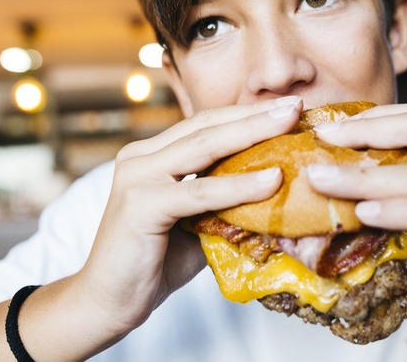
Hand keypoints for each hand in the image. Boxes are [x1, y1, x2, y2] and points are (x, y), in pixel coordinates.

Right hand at [79, 95, 302, 331]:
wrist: (109, 303)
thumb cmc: (157, 263)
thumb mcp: (199, 222)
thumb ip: (226, 201)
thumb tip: (279, 190)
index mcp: (153, 155)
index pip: (207, 125)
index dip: (247, 114)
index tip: (289, 107)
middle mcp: (140, 157)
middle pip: (207, 126)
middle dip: (255, 114)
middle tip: (297, 103)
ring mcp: (137, 177)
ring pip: (204, 147)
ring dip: (252, 132)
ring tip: (291, 123)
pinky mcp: (140, 204)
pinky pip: (199, 192)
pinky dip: (238, 186)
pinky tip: (272, 180)